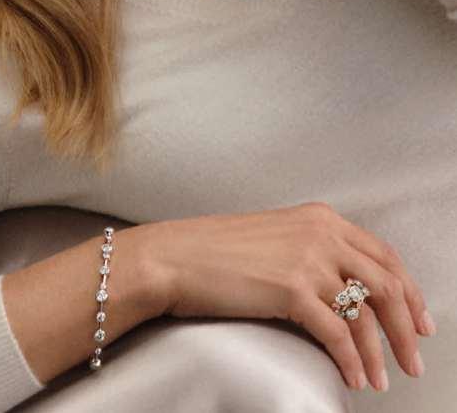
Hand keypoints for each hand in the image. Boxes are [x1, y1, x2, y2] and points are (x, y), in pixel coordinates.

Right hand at [140, 201, 432, 391]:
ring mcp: (308, 260)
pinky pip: (338, 334)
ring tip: (381, 378)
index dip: (410, 292)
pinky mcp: (292, 289)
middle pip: (387, 284)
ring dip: (380, 353)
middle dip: (407, 327)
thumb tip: (347, 291)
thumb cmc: (215, 251)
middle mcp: (321, 233)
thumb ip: (313, 252)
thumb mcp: (276, 238)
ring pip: (366, 314)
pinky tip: (353, 376)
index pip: (384, 255)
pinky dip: (352, 361)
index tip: (420, 320)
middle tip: (413, 358)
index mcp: (319, 217)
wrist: (175, 257)